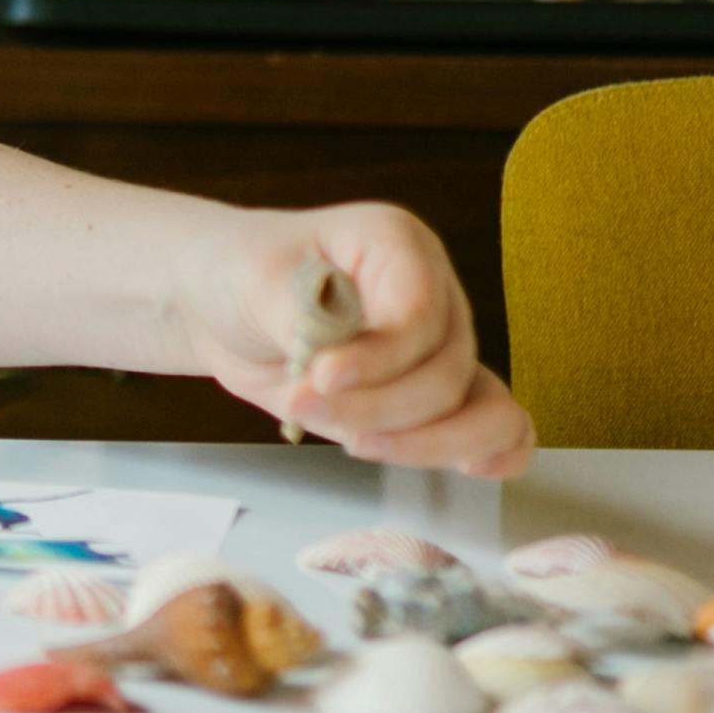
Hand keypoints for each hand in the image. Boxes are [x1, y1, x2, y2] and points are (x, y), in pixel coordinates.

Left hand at [185, 203, 531, 475]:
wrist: (220, 304)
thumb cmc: (240, 272)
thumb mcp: (256, 281)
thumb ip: (304, 320)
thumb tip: (338, 368)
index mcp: (398, 244)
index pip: (417, 316)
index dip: (378, 360)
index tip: (321, 377)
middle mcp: (434, 293)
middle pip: (446, 372)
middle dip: (379, 407)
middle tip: (305, 405)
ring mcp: (439, 346)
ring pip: (480, 407)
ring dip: (422, 442)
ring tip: (355, 443)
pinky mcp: (431, 394)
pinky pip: (493, 423)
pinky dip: (492, 449)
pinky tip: (474, 468)